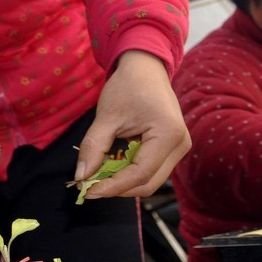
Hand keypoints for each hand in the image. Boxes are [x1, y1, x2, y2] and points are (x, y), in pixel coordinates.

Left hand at [78, 50, 190, 197]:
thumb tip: (81, 176)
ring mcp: (178, 148)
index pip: (140, 174)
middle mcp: (180, 145)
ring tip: (95, 176)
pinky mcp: (171, 149)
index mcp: (168, 134)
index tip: (88, 192)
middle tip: (88, 186)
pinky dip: (128, 173)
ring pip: (149, 180)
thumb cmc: (127, 87)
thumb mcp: (106, 116)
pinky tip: (108, 167)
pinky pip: (149, 170)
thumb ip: (93, 147)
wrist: (145, 69)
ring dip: (122, 182)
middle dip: (117, 188)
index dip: (113, 187)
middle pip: (147, 183)